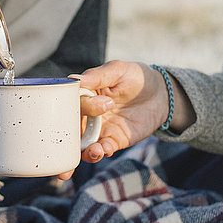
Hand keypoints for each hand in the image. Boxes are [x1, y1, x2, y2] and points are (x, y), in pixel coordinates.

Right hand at [57, 61, 169, 180]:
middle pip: (69, 129)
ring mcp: (99, 129)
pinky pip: (103, 149)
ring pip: (82, 145)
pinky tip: (102, 150)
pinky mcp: (114, 140)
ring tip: (92, 151)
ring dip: (81, 152)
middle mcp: (86, 114)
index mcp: (83, 95)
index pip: (69, 103)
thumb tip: (74, 80)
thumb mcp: (117, 70)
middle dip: (61, 142)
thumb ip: (97, 76)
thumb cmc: (134, 77)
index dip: (67, 108)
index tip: (77, 109)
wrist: (160, 93)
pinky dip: (100, 152)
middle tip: (62, 148)